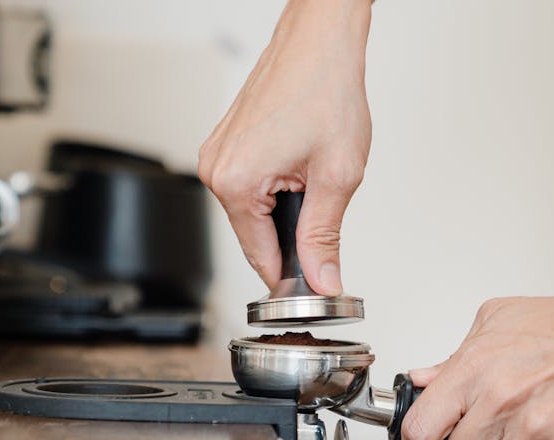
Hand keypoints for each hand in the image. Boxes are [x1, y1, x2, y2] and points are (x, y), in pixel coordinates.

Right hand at [198, 0, 372, 294]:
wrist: (319, 43)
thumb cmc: (325, 90)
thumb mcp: (337, 176)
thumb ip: (325, 236)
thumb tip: (323, 278)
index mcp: (236, 183)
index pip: (260, 258)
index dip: (294, 276)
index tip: (318, 283)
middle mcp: (216, 170)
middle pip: (256, 236)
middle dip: (292, 234)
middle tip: (326, 205)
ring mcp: (216, 156)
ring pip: (254, 212)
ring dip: (286, 208)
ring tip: (313, 172)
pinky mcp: (225, 145)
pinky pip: (250, 186)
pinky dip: (277, 186)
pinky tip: (298, 161)